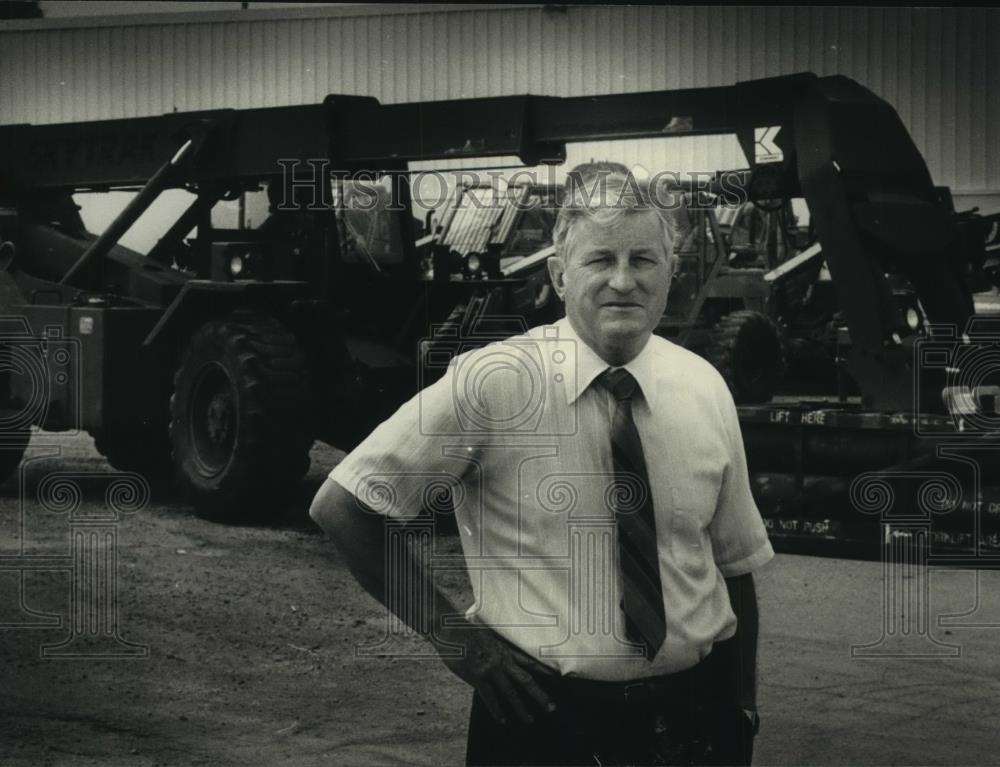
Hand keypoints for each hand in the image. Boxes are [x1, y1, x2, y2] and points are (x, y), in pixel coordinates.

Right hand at [436, 620, 556, 725]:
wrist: (450, 629)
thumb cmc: (465, 630)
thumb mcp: (485, 636)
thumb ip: (493, 649)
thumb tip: (497, 658)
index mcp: (504, 649)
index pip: (529, 662)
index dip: (543, 670)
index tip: (557, 678)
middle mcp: (501, 660)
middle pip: (525, 680)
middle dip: (539, 695)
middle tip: (551, 707)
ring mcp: (490, 669)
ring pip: (510, 692)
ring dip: (521, 708)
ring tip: (530, 719)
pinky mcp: (477, 676)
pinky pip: (490, 697)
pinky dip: (497, 711)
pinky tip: (503, 721)